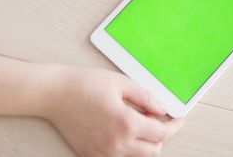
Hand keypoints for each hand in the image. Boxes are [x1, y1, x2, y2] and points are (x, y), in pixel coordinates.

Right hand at [44, 66, 184, 156]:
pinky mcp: (92, 156)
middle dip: (160, 136)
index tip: (178, 120)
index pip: (161, 133)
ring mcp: (103, 153)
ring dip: (145, 144)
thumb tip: (162, 109)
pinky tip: (123, 131)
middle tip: (155, 118)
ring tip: (137, 122)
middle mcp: (116, 144)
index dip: (174, 126)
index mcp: (126, 124)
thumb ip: (146, 98)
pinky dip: (127, 149)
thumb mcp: (121, 83)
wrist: (54, 94)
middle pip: (153, 151)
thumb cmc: (84, 84)